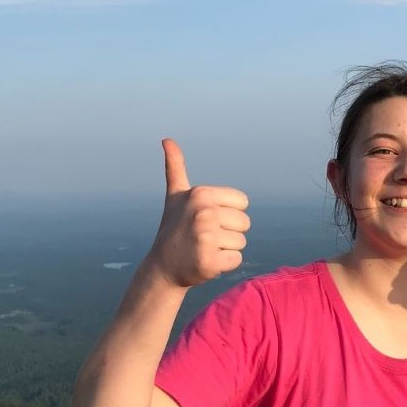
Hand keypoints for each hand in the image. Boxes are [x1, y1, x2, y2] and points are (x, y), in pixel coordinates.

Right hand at [148, 138, 250, 287]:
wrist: (162, 267)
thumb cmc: (174, 228)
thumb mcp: (175, 196)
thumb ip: (175, 167)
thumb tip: (167, 139)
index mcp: (201, 194)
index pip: (242, 202)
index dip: (229, 213)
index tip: (207, 218)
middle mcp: (203, 213)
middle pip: (244, 223)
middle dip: (228, 232)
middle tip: (205, 236)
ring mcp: (206, 238)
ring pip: (241, 242)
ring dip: (226, 248)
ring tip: (204, 248)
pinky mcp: (209, 261)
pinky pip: (236, 260)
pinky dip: (224, 265)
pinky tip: (206, 262)